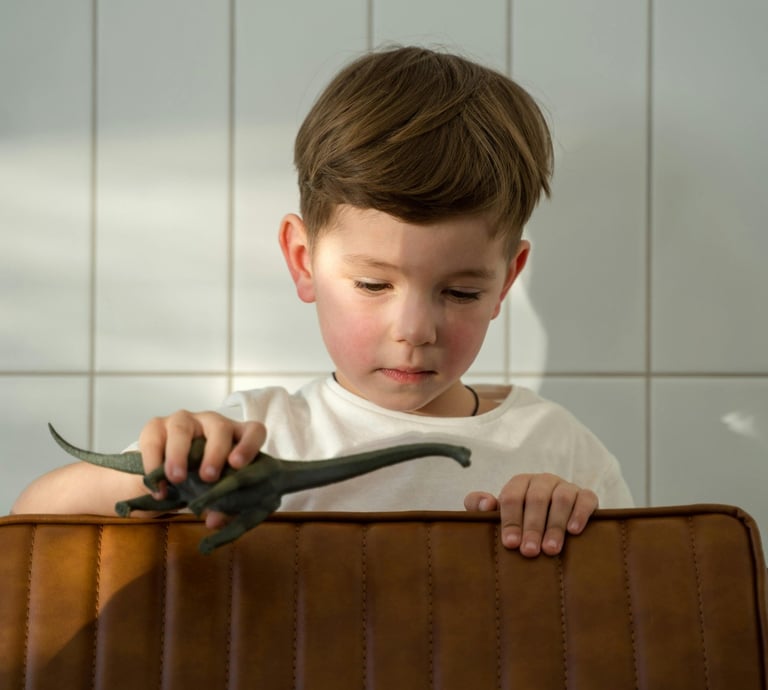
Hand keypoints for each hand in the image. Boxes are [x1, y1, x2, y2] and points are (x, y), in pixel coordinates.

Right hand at [139, 410, 265, 526]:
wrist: (164, 477)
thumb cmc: (200, 481)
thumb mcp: (214, 493)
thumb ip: (221, 508)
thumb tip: (214, 521)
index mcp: (236, 436)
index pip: (253, 431)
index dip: (249, 445)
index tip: (238, 465)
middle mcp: (213, 423)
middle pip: (220, 428)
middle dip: (215, 452)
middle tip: (208, 477)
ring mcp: (184, 421)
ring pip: (183, 428)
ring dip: (180, 455)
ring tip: (177, 479)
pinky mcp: (156, 426)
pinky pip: (154, 440)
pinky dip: (154, 464)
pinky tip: (157, 487)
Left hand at [464, 473, 597, 556]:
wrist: (551, 524)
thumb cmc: (519, 521)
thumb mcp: (495, 514)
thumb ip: (478, 505)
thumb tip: (486, 504)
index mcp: (519, 483)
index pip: (512, 496)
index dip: (510, 520)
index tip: (510, 543)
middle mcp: (543, 481)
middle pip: (536, 498)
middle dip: (532, 527)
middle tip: (529, 552)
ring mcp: (565, 487)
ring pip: (561, 499)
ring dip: (555, 525)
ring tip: (550, 549)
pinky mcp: (586, 496)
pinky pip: (586, 499)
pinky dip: (580, 513)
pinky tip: (574, 531)